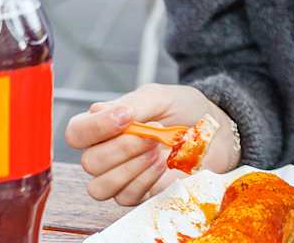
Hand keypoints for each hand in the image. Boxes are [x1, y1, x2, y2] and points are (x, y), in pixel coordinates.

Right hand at [65, 84, 238, 206]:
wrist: (216, 130)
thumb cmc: (185, 110)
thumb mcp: (160, 96)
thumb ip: (133, 103)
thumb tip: (103, 111)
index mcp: (103, 125)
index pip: (77, 132)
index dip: (95, 128)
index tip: (126, 117)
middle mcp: (105, 152)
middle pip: (90, 162)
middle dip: (123, 147)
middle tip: (152, 133)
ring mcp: (119, 176)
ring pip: (101, 186)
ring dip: (131, 167)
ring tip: (157, 150)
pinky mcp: (138, 194)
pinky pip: (126, 197)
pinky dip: (146, 180)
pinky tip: (164, 164)